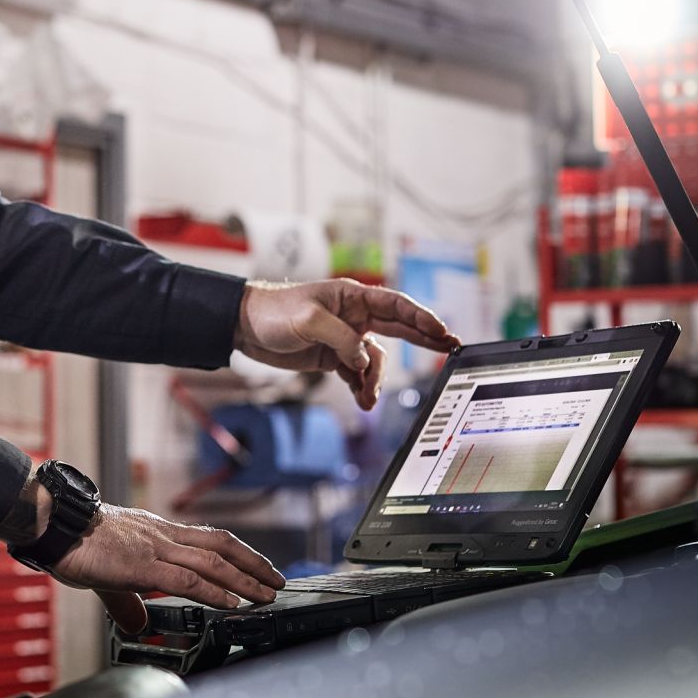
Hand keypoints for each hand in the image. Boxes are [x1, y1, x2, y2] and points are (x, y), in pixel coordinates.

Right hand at [46, 503, 284, 635]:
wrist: (54, 525)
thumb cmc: (75, 543)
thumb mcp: (109, 573)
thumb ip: (128, 601)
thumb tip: (138, 624)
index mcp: (157, 533)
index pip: (208, 539)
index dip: (237, 553)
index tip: (257, 568)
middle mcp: (163, 536)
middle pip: (222, 545)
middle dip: (254, 564)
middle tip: (277, 580)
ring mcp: (156, 548)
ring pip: (213, 562)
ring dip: (245, 580)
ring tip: (266, 594)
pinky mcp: (143, 566)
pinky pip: (187, 579)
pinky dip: (214, 592)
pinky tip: (231, 603)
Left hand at [235, 279, 461, 408]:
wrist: (246, 327)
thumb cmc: (274, 312)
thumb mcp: (308, 320)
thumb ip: (341, 339)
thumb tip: (363, 359)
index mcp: (352, 297)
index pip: (396, 305)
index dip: (421, 317)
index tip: (442, 331)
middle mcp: (354, 316)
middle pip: (399, 328)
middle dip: (424, 339)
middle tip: (451, 348)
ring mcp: (345, 337)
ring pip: (375, 360)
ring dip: (376, 379)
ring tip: (368, 397)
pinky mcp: (334, 357)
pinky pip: (358, 374)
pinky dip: (362, 387)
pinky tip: (362, 400)